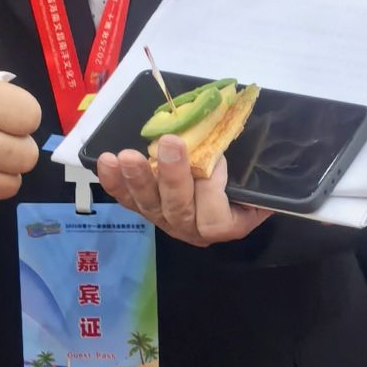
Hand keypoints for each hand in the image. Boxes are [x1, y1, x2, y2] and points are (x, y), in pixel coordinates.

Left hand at [94, 137, 270, 247]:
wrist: (232, 195)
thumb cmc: (249, 186)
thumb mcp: (260, 182)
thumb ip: (252, 169)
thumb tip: (234, 135)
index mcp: (228, 226)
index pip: (215, 217)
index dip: (213, 187)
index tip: (219, 159)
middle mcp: (194, 230)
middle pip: (178, 208)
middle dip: (172, 175)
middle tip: (169, 142)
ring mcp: (166, 221)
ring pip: (149, 205)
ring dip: (137, 179)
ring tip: (126, 156)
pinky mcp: (146, 209)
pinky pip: (128, 199)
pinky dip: (115, 182)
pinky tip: (106, 162)